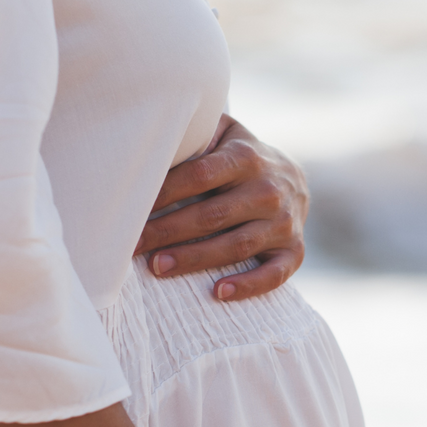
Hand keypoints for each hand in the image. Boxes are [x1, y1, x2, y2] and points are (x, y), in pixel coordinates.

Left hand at [138, 114, 309, 301]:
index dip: (164, 193)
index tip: (132, 208)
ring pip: (236, 245)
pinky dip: (249, 285)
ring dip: (195, 258)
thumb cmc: (240, 159)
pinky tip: (218, 292)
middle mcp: (268, 191)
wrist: (293, 180)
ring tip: (158, 267)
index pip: (199, 176)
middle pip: (212, 215)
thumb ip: (196, 134)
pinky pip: (274, 273)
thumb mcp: (224, 135)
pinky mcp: (294, 251)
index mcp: (246, 158)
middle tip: (133, 244)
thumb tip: (148, 135)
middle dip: (168, 231)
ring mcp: (284, 223)